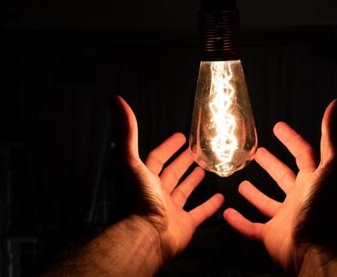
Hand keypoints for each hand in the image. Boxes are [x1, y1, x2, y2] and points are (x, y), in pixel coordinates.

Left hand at [111, 95, 223, 266]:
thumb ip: (127, 132)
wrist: (147, 236)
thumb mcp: (131, 161)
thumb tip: (115, 100)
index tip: (180, 136)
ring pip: (184, 191)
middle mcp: (157, 193)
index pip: (157, 158)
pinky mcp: (185, 225)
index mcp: (145, 178)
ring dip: (194, 180)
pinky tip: (221, 197)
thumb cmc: (139, 200)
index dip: (168, 147)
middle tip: (196, 150)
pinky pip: (199, 213)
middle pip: (172, 173)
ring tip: (205, 168)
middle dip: (183, 161)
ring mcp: (172, 209)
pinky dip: (210, 206)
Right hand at [224, 99, 336, 274]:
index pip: (303, 154)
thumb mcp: (332, 166)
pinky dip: (239, 221)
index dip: (291, 139)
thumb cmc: (325, 209)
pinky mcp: (272, 236)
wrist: (316, 251)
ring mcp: (285, 217)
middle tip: (257, 152)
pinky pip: (252, 228)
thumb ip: (333, 136)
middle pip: (283, 176)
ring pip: (267, 202)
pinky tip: (227, 212)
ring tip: (241, 182)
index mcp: (314, 180)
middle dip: (271, 164)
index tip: (278, 127)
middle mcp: (301, 197)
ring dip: (255, 192)